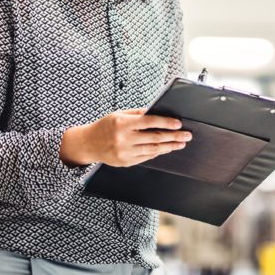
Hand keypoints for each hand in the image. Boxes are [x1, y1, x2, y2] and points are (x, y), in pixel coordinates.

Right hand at [59, 108, 190, 166]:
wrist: (88, 144)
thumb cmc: (105, 126)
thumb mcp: (119, 114)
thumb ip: (138, 114)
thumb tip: (158, 112)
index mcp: (123, 123)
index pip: (149, 122)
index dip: (166, 122)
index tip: (178, 123)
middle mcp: (123, 139)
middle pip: (154, 138)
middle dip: (173, 136)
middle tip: (186, 135)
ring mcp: (124, 152)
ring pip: (152, 150)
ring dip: (169, 147)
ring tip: (180, 143)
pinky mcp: (125, 162)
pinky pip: (145, 157)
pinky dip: (157, 153)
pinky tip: (165, 149)